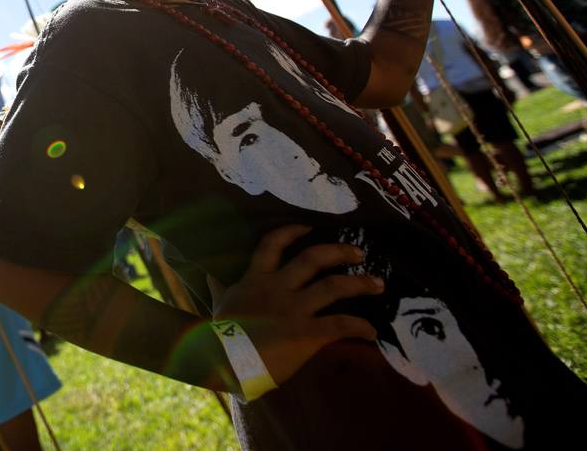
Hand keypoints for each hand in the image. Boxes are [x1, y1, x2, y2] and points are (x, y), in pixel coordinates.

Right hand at [208, 224, 382, 388]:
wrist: (222, 359)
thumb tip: (209, 277)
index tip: (309, 227)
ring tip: (378, 284)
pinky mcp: (306, 332)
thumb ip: (219, 289)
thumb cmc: (218, 334)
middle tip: (359, 253)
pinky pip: (340, 325)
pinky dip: (359, 326)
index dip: (292, 232)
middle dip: (339, 252)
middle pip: (313, 258)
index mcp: (256, 278)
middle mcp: (279, 287)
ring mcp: (294, 309)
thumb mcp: (218, 304)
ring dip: (359, 284)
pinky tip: (371, 331)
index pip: (273, 244)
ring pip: (334, 287)